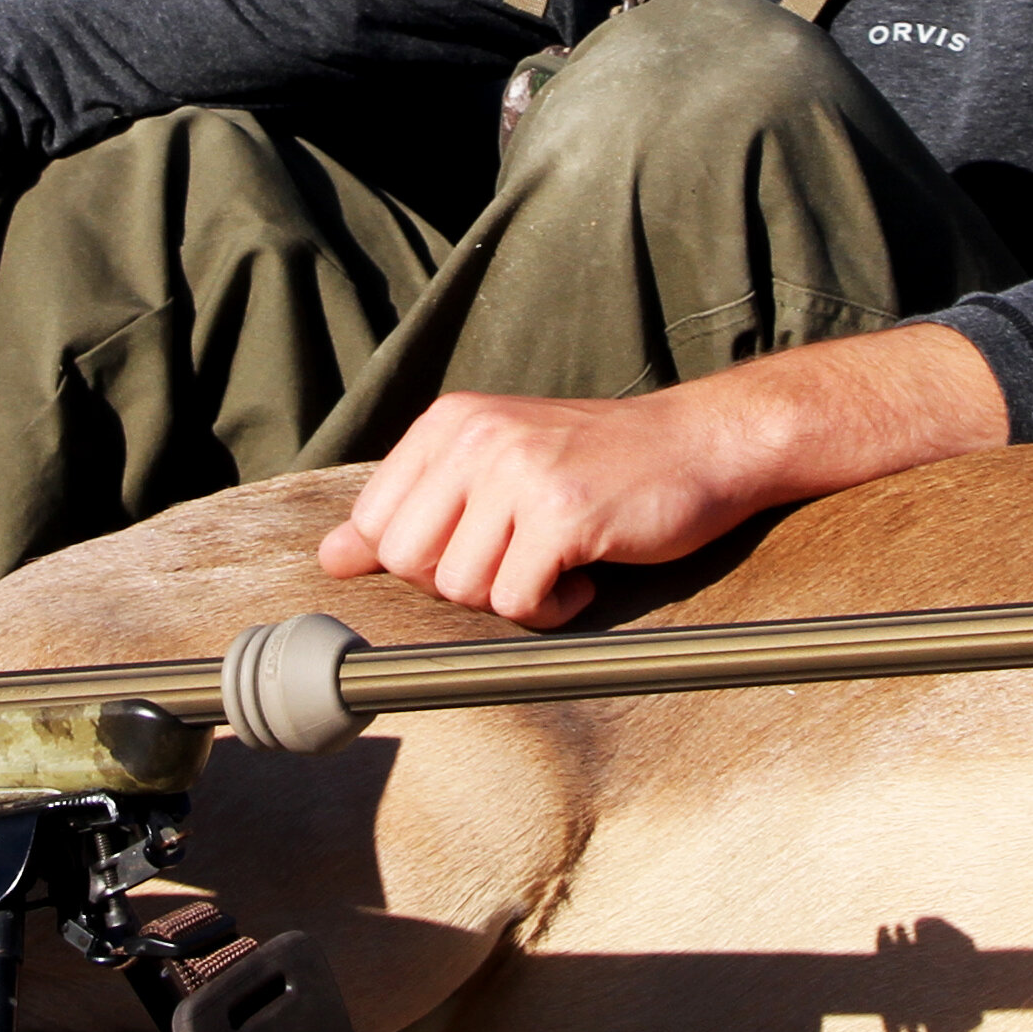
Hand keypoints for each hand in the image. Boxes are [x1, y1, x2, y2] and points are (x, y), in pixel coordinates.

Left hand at [313, 326, 1008, 628]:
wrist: (702, 443)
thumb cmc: (600, 462)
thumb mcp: (495, 466)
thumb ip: (414, 507)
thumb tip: (330, 557)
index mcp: (450, 422)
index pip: (377, 523)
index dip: (425, 558)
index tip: (481, 545)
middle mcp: (476, 438)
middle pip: (408, 562)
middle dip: (461, 582)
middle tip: (518, 559)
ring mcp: (519, 474)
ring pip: (462, 589)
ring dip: (513, 596)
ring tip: (556, 562)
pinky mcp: (562, 516)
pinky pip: (518, 604)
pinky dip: (552, 609)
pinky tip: (584, 576)